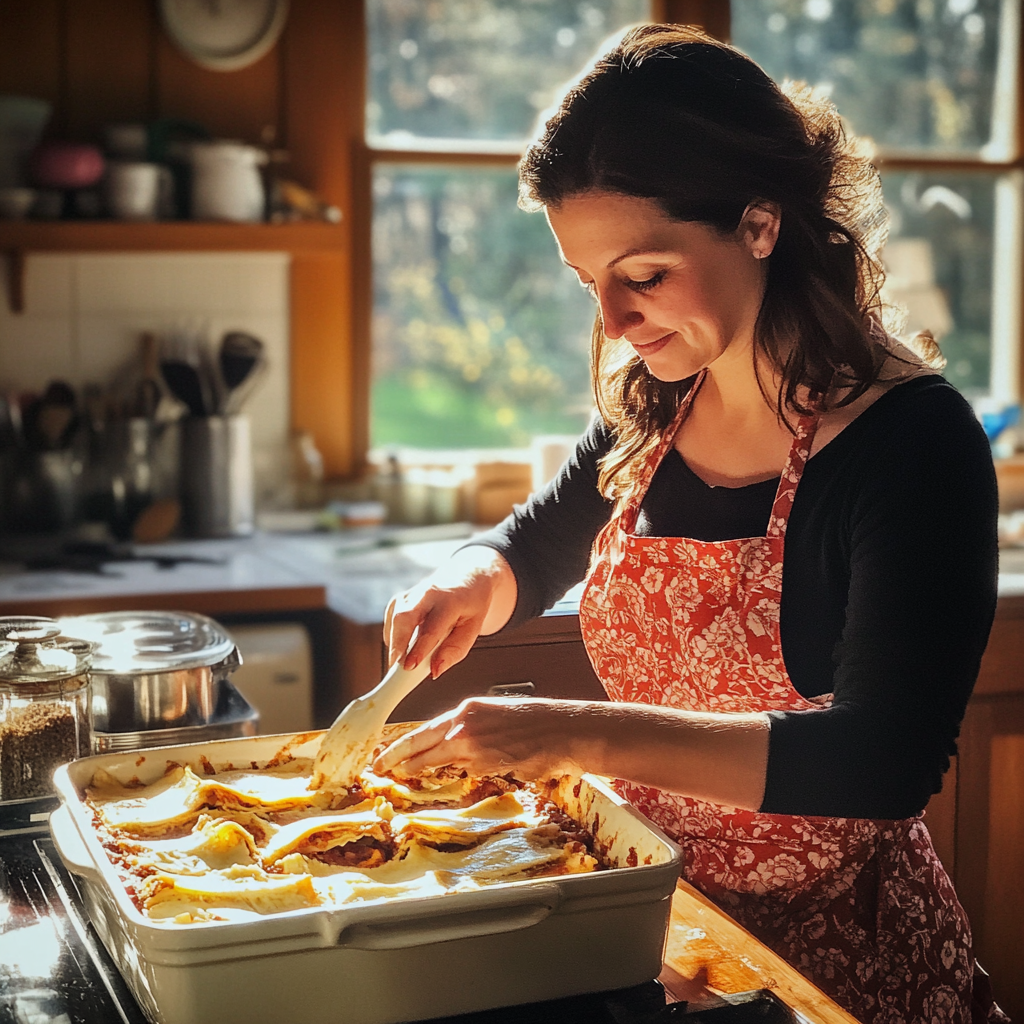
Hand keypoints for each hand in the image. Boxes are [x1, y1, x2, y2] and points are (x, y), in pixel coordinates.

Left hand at [373, 697, 590, 780]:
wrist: (565, 729)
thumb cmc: (539, 723)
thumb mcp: (497, 716)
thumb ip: (472, 729)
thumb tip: (454, 748)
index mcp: (466, 709)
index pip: (425, 730)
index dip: (403, 745)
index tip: (385, 754)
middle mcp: (464, 724)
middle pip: (421, 745)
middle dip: (399, 759)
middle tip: (380, 770)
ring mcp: (473, 745)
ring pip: (444, 763)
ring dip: (435, 770)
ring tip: (421, 774)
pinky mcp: (486, 763)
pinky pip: (472, 773)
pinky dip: (476, 773)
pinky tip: (497, 765)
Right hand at [384, 547, 516, 678]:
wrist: (468, 576)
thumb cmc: (471, 604)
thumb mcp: (473, 628)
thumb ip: (455, 650)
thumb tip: (435, 670)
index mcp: (450, 601)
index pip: (431, 628)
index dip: (418, 648)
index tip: (410, 666)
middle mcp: (428, 593)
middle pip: (404, 617)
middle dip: (397, 644)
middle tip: (397, 668)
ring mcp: (413, 593)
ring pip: (395, 616)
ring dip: (394, 642)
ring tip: (399, 663)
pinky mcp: (402, 597)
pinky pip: (391, 616)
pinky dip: (392, 634)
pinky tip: (399, 647)